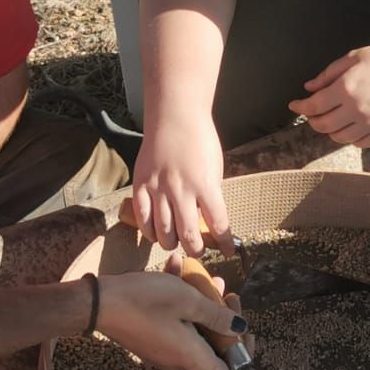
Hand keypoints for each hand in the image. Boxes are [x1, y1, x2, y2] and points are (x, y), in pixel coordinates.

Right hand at [95, 265, 245, 369]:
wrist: (97, 302)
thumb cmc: (144, 300)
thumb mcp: (188, 300)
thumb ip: (217, 316)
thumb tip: (239, 328)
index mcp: (190, 357)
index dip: (243, 359)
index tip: (244, 332)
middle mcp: (177, 361)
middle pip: (213, 350)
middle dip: (224, 321)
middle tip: (226, 294)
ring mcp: (161, 351)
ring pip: (194, 331)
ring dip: (204, 306)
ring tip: (205, 278)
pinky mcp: (149, 338)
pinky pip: (174, 324)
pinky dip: (181, 303)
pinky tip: (177, 270)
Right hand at [130, 113, 230, 256]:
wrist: (175, 117)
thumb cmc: (200, 140)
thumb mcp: (215, 168)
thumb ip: (211, 195)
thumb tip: (210, 222)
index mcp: (206, 185)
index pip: (218, 224)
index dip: (224, 243)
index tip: (227, 251)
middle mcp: (182, 190)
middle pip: (189, 234)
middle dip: (196, 249)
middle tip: (199, 250)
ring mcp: (158, 188)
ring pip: (164, 231)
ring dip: (172, 243)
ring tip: (177, 243)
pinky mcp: (141, 185)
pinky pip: (143, 218)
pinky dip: (150, 231)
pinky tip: (156, 234)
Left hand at [288, 40, 369, 147]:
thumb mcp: (353, 57)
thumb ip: (328, 74)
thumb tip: (308, 88)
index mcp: (346, 89)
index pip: (314, 106)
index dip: (300, 107)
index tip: (294, 105)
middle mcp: (356, 110)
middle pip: (323, 125)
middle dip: (312, 120)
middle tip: (311, 113)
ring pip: (339, 138)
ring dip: (329, 130)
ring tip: (330, 119)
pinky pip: (359, 143)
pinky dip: (349, 138)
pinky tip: (349, 126)